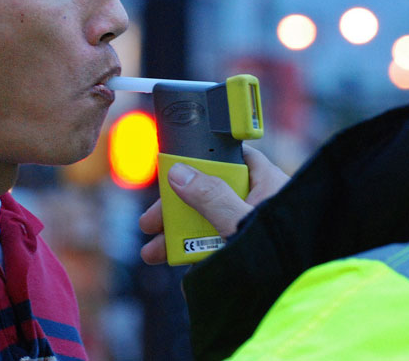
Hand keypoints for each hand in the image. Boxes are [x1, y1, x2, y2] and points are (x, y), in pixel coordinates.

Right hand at [139, 145, 289, 264]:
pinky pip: (218, 249)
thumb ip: (212, 197)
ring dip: (178, 239)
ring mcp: (251, 229)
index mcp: (266, 182)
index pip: (229, 159)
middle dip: (176, 212)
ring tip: (154, 254)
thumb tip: (179, 174)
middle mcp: (258, 202)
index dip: (199, 163)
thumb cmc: (287, 251)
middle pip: (208, 195)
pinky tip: (184, 271)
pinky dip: (198, 258)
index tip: (171, 174)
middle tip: (151, 224)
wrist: (301, 292)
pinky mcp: (248, 253)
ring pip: (209, 225)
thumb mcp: (241, 221)